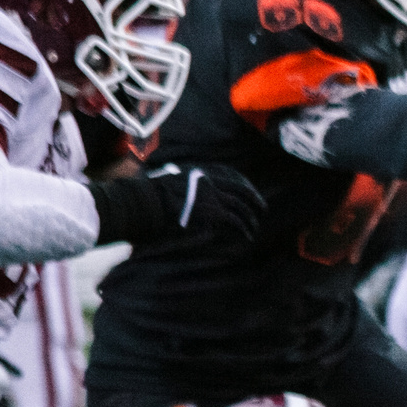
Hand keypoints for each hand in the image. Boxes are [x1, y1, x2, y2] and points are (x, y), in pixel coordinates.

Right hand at [88, 163, 265, 246]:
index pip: (229, 173)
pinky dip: (243, 229)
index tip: (251, 191)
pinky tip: (247, 236)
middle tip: (262, 209)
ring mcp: (212, 194)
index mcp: (199, 169)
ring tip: (254, 227)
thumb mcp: (168, 178)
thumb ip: (182, 182)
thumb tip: (184, 189)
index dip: (244, 183)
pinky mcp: (212, 210)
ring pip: (240, 206)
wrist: (144, 200)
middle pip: (240, 188)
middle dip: (254, 199)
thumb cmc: (149, 193)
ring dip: (250, 218)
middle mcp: (209, 179)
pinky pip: (235, 220)